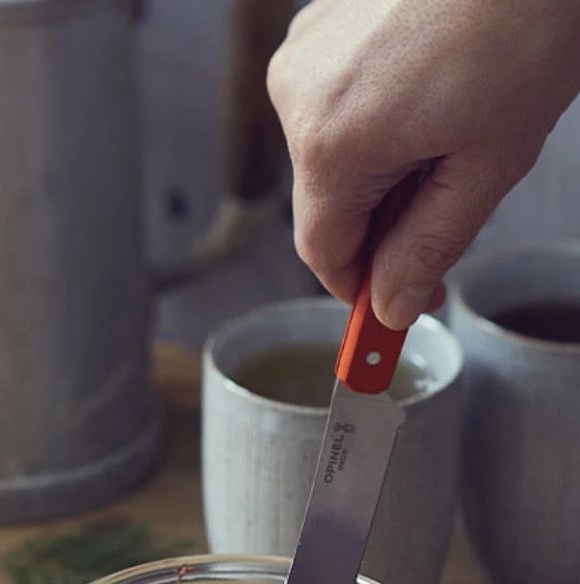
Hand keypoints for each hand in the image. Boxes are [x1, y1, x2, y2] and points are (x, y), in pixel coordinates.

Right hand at [268, 0, 579, 328]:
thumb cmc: (525, 18)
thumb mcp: (490, 159)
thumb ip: (429, 246)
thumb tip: (390, 307)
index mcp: (331, 145)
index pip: (325, 253)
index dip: (362, 290)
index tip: (393, 315)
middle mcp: (298, 98)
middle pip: (327, 201)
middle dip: (382, 218)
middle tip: (450, 203)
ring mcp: (304, 55)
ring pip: (331, 151)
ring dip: (382, 162)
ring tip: (453, 122)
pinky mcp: (319, 26)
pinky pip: (335, 101)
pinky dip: (377, 114)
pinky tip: (432, 88)